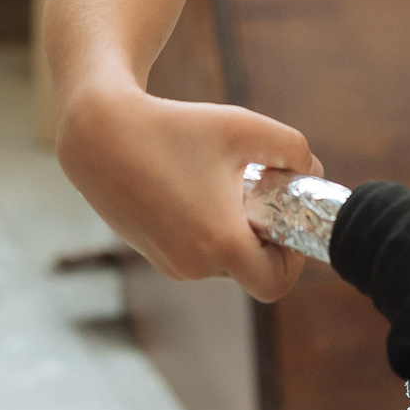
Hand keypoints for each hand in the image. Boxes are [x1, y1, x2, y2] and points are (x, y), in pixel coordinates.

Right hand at [55, 86, 321, 302]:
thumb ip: (291, 146)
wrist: (98, 132)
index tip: (287, 222)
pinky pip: (192, 251)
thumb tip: (310, 169)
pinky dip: (201, 229)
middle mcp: (193, 264)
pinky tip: (191, 187)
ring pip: (218, 260)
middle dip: (260, 238)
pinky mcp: (148, 252)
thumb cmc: (173, 127)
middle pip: (247, 269)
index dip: (292, 259)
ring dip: (229, 232)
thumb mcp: (243, 126)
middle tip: (258, 196)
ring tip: (219, 184)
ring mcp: (167, 263)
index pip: (275, 283)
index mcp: (221, 242)